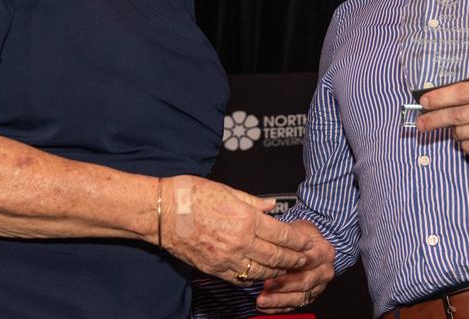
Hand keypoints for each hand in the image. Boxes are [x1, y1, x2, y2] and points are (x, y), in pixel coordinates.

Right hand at [159, 176, 312, 284]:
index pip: (282, 234)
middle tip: (305, 260)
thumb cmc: (190, 196)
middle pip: (276, 256)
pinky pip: (240, 279)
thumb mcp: (228, 190)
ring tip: (287, 269)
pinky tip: (260, 275)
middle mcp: (239, 241)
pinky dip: (254, 279)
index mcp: (246, 219)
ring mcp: (227, 258)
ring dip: (277, 272)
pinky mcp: (214, 268)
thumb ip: (254, 202)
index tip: (307, 243)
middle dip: (294, 260)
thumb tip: (272, 206)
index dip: (298, 241)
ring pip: (261, 271)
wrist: (161, 213)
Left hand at [256, 220, 335, 311]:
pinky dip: (279, 307)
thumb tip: (270, 237)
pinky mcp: (310, 297)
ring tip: (261, 300)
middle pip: (304, 282)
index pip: (308, 261)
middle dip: (283, 286)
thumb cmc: (301, 235)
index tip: (272, 269)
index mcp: (325, 252)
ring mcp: (318, 286)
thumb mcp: (298, 229)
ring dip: (279, 300)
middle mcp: (325, 271)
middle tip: (264, 287)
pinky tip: (265, 306)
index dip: (290, 266)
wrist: (311, 246)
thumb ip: (289, 235)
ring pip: (299, 297)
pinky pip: (295, 306)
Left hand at [416, 74, 468, 165]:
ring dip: (455, 133)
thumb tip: (439, 98)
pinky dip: (466, 144)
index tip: (424, 102)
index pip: (461, 92)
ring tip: (463, 129)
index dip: (439, 97)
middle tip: (421, 124)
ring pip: (461, 133)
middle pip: (456, 115)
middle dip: (434, 119)